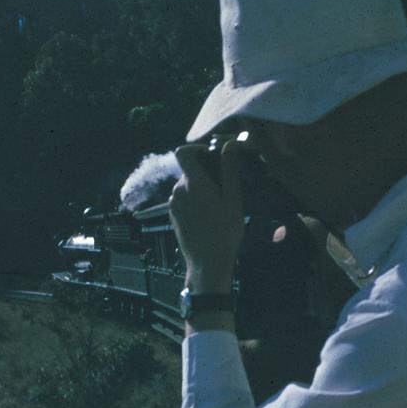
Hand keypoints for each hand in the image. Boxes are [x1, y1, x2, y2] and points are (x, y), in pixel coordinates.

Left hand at [168, 140, 243, 293]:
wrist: (207, 262)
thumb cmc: (224, 231)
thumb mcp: (233, 199)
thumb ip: (229, 170)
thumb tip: (230, 144)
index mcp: (193, 184)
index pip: (182, 152)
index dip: (195, 149)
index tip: (210, 155)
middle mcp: (178, 191)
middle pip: (188, 170)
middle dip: (204, 171)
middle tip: (224, 185)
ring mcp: (173, 204)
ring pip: (186, 185)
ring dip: (199, 187)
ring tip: (218, 203)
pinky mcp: (172, 215)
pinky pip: (183, 198)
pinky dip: (194, 199)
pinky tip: (208, 214)